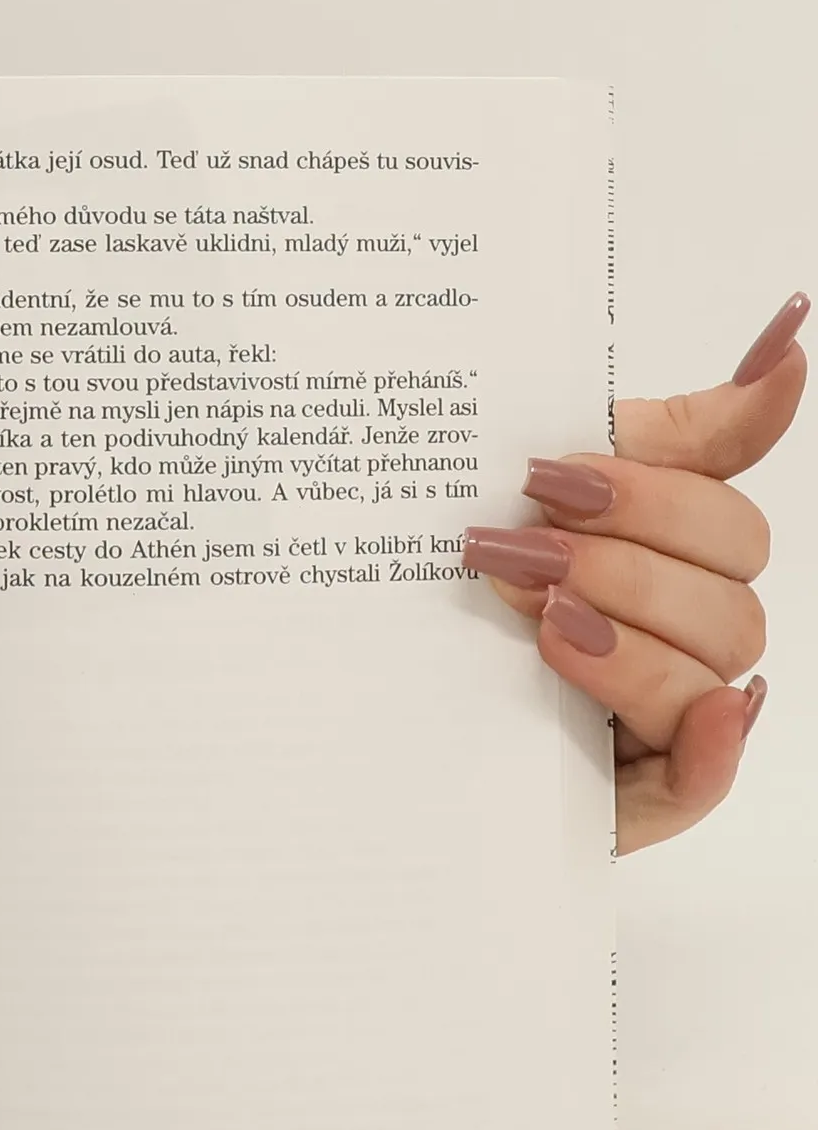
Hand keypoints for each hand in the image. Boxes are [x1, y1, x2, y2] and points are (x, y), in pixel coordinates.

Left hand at [462, 292, 804, 853]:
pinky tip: (700, 715)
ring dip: (630, 636)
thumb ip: (658, 428)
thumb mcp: (519, 493)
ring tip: (538, 615)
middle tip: (520, 546)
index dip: (662, 485)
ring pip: (711, 670)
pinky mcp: (632, 794)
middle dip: (623, 556)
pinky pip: (703, 781)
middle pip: (725, 585)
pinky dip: (711, 748)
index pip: (716, 511)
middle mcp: (674, 630)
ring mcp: (661, 715)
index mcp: (660, 550)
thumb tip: (788, 335)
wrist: (354, 695)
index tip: (567, 469)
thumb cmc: (450, 588)